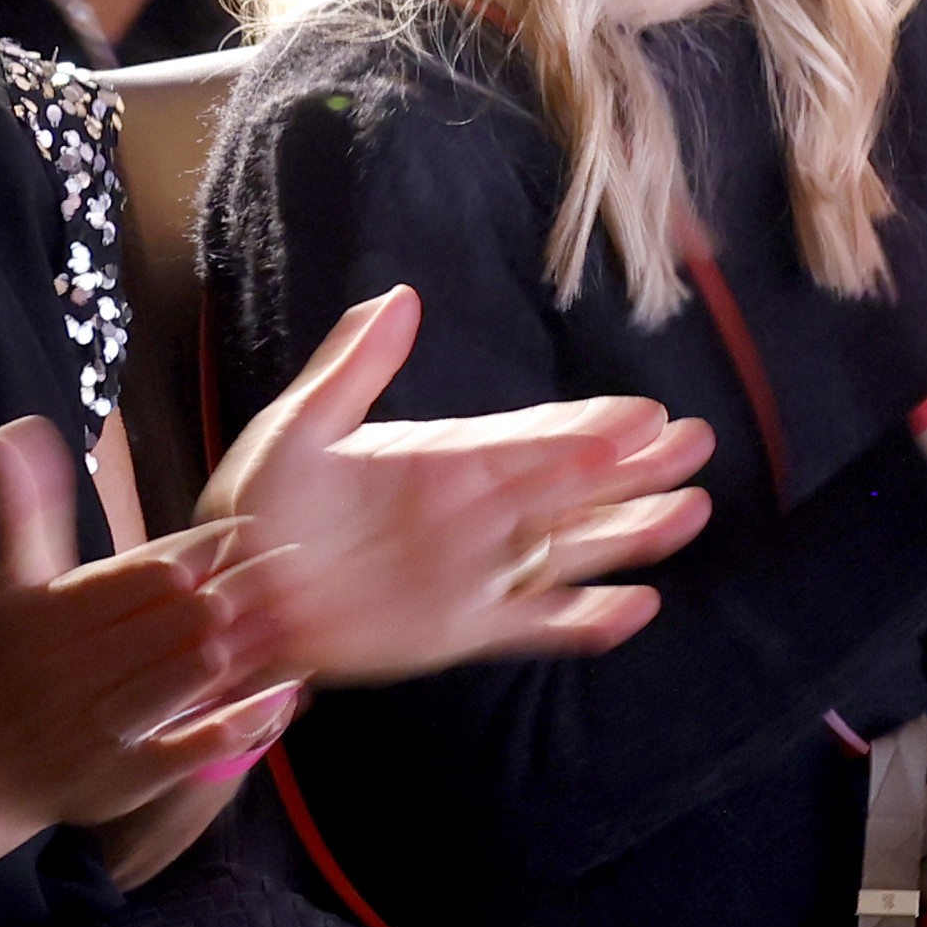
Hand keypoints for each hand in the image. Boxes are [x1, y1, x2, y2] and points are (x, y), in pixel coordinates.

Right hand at [0, 419, 280, 851]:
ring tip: (295, 623)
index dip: (207, 550)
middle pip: (182, 616)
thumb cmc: (6, 664)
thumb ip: (24, 508)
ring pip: (192, 673)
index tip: (251, 533)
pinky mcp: (129, 776)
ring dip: (247, 649)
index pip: (153, 567)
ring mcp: (110, 722)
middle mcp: (87, 664)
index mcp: (67, 609)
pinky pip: (192, 744)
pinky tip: (280, 696)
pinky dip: (238, 720)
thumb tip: (17, 428)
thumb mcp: (9, 582)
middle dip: (238, 593)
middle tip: (295, 573)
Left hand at [197, 287, 714, 682]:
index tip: (646, 411)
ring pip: (573, 549)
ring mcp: (476, 572)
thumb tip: (401, 297)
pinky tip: (636, 607)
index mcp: (445, 459)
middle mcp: (475, 514)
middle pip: (574, 487)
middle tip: (695, 444)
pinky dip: (587, 620)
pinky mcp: (464, 629)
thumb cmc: (257, 507)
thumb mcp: (301, 424)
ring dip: (631, 533)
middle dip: (635, 467)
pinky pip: (539, 624)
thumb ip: (355, 365)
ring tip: (692, 512)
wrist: (231, 594)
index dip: (592, 423)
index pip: (537, 435)